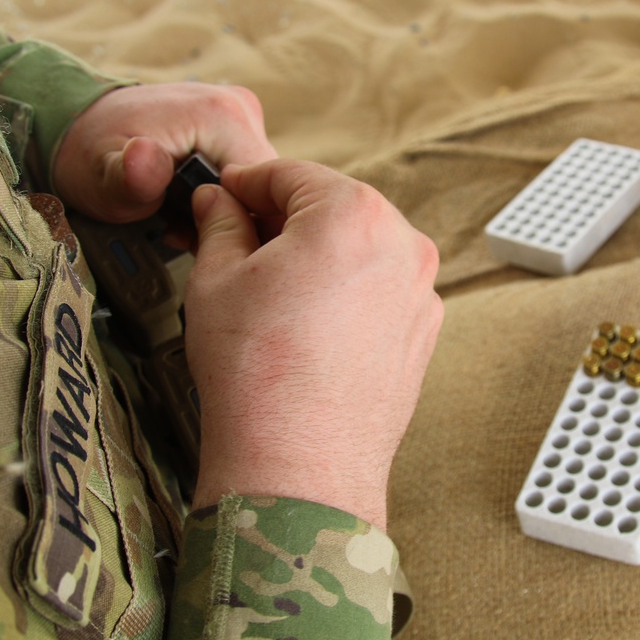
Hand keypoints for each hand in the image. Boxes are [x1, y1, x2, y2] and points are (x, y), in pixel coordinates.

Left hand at [52, 83, 277, 222]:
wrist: (79, 126)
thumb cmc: (92, 156)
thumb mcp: (104, 177)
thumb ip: (131, 177)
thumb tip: (145, 157)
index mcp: (222, 115)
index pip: (267, 193)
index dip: (241, 227)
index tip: (200, 240)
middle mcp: (241, 109)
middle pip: (268, 190)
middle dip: (235, 221)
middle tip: (187, 234)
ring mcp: (242, 115)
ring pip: (261, 187)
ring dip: (232, 213)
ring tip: (185, 221)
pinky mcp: (237, 126)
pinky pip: (249, 176)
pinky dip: (227, 198)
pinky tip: (194, 207)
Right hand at [183, 160, 442, 528]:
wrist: (298, 466)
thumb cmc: (257, 375)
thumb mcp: (216, 279)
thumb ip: (221, 223)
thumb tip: (219, 203)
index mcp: (354, 214)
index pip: (291, 174)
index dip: (246, 183)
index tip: (224, 196)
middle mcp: (403, 244)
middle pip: (332, 207)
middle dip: (285, 219)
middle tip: (240, 242)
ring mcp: (421, 291)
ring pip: (360, 249)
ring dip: (318, 255)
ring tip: (273, 291)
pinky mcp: (424, 331)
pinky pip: (380, 289)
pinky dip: (347, 291)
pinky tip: (309, 323)